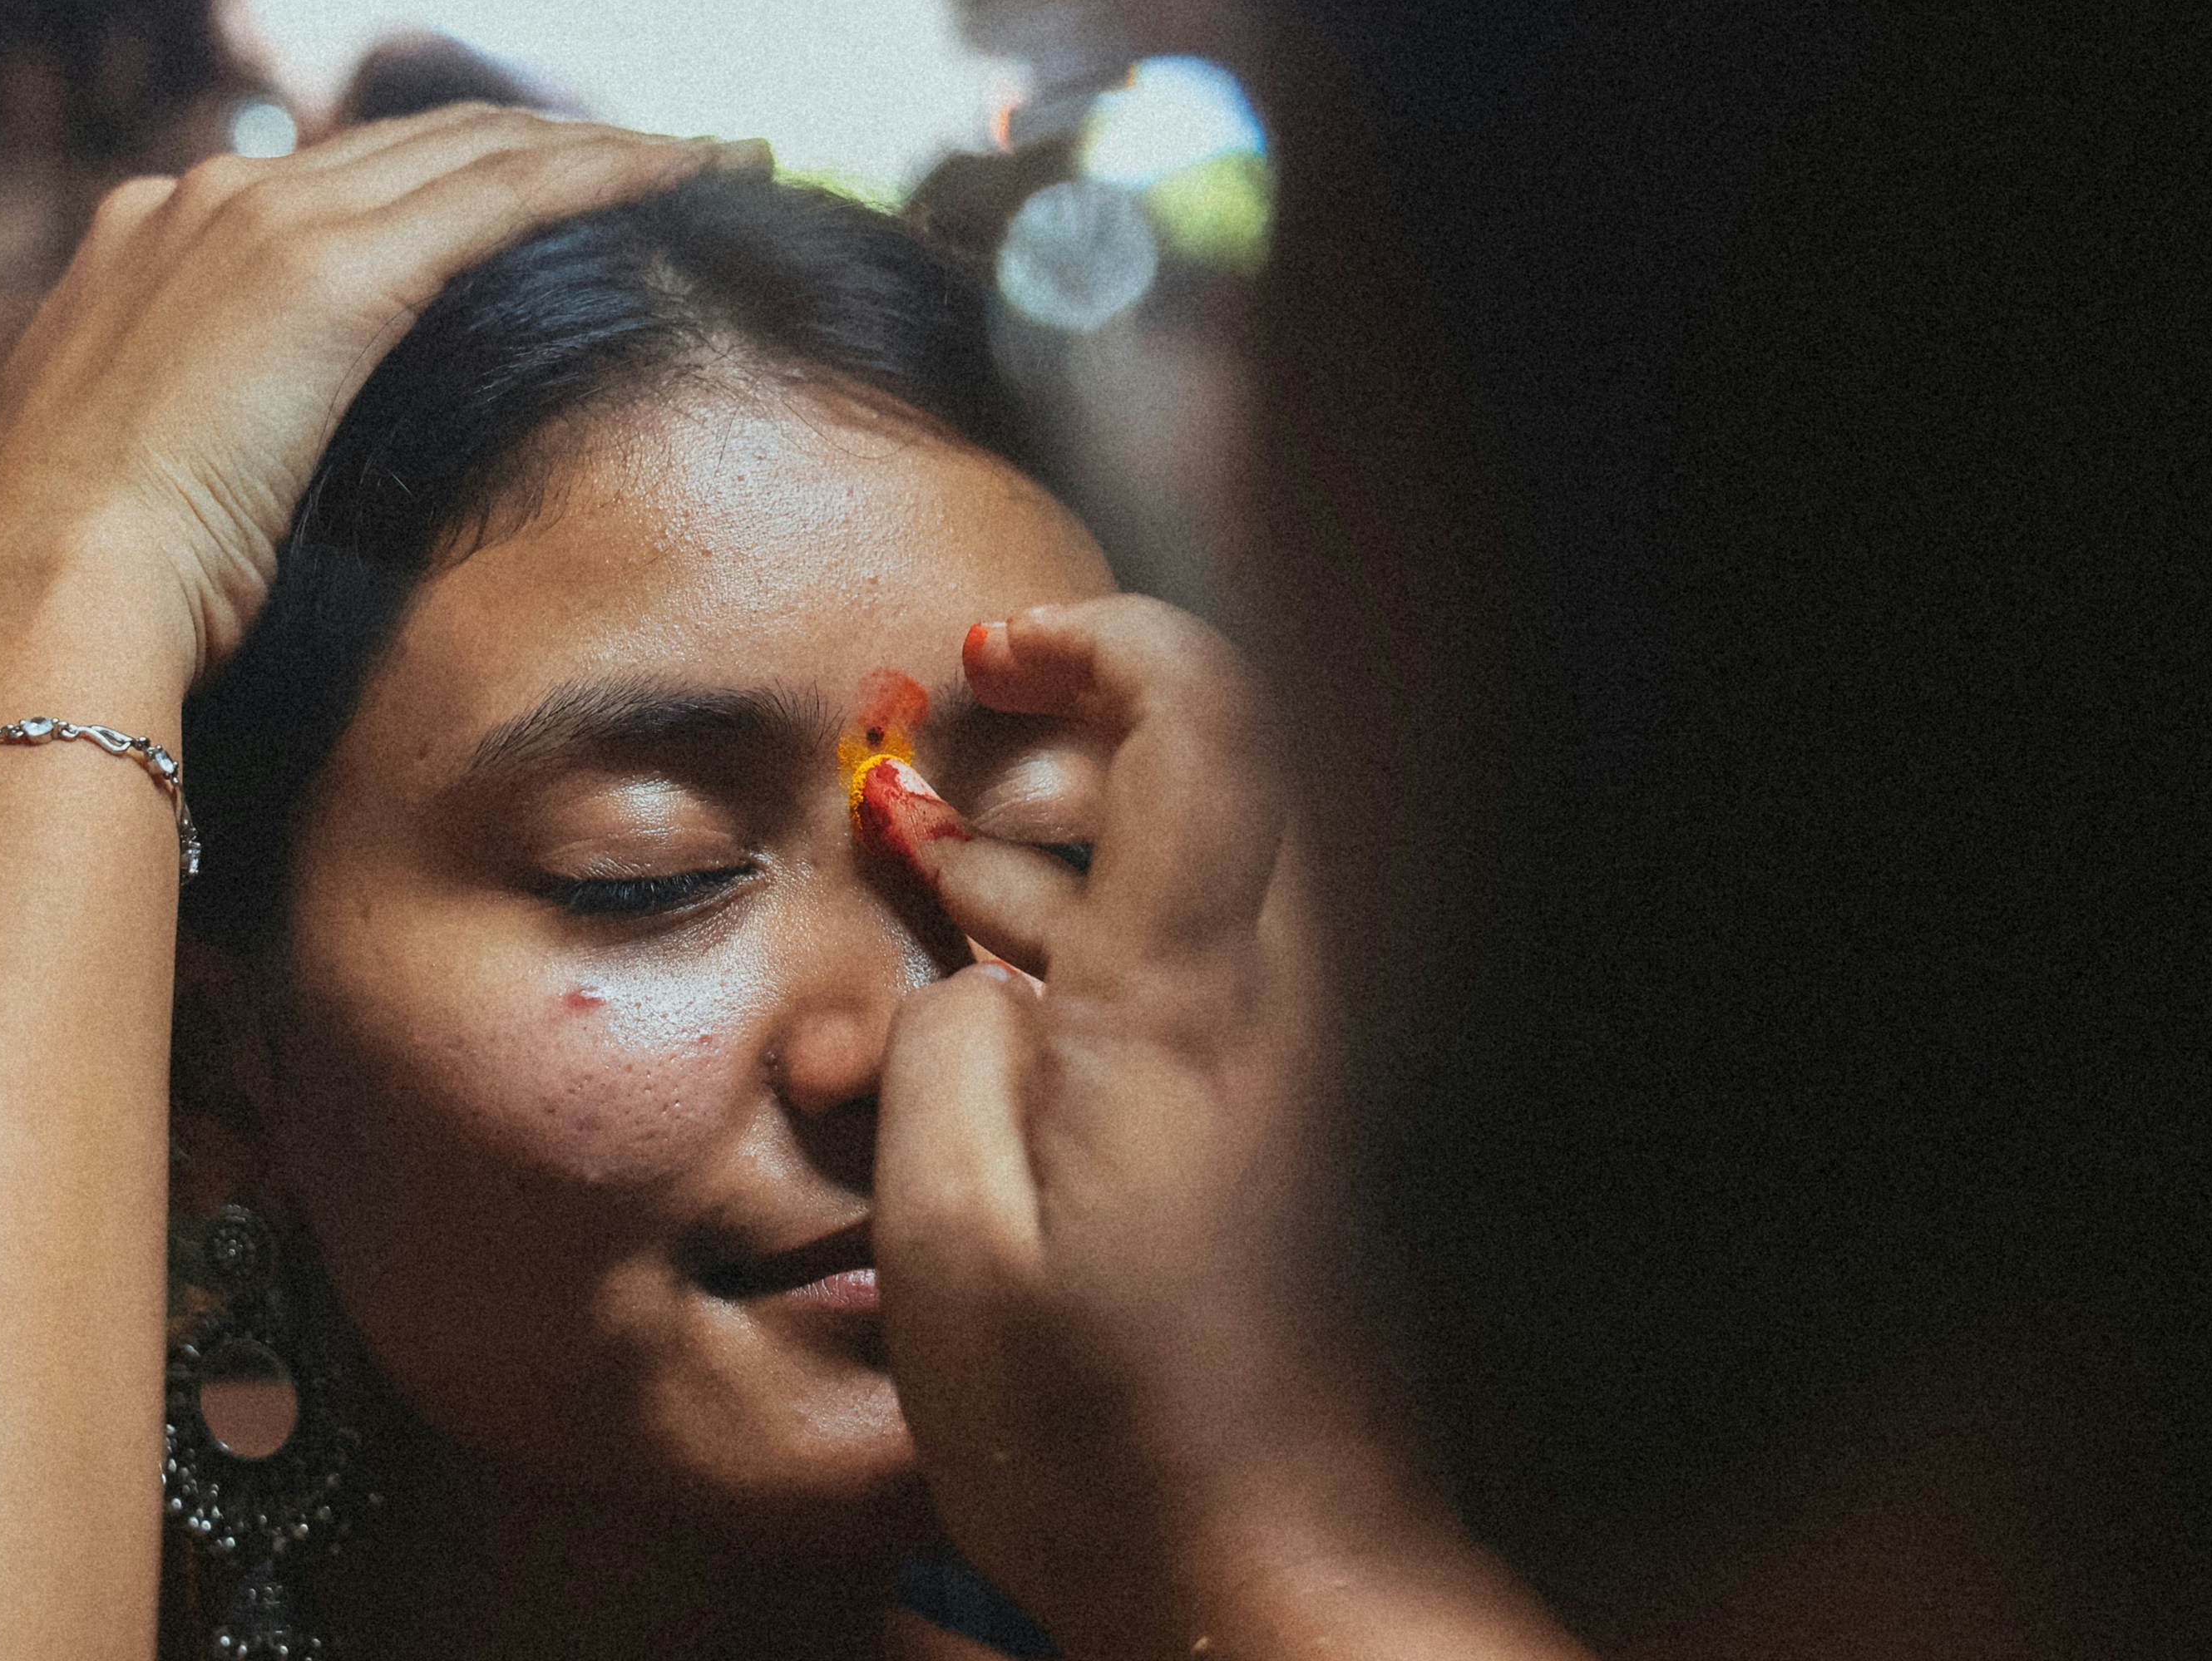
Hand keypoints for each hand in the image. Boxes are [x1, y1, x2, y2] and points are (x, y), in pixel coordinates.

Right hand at [0, 105, 738, 684]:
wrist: (44, 592)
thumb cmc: (94, 591)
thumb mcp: (149, 489)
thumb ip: (209, 437)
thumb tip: (264, 482)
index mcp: (155, 239)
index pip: (345, 181)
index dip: (458, 176)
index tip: (544, 197)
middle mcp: (211, 198)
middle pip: (425, 139)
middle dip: (552, 139)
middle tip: (668, 154)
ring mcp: (268, 220)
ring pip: (483, 147)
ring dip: (608, 144)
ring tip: (714, 154)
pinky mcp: (334, 268)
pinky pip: (509, 192)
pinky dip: (610, 170)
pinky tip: (690, 169)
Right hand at [870, 599, 1580, 1658]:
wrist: (1278, 1570)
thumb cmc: (1109, 1433)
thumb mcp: (951, 1247)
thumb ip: (938, 1060)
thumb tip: (963, 981)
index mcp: (1188, 1005)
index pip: (1207, 720)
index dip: (1100, 643)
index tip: (992, 654)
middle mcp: (1268, 1001)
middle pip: (1212, 768)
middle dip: (1062, 741)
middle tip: (930, 785)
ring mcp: (1287, 1055)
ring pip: (1187, 869)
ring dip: (1055, 855)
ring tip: (924, 892)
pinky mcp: (1279, 1112)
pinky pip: (1186, 964)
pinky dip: (1083, 942)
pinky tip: (980, 995)